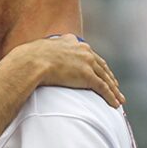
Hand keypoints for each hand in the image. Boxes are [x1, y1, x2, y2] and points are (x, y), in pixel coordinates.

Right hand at [6, 34, 123, 106]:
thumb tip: (29, 57)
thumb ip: (41, 52)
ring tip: (119, 99)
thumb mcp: (36, 50)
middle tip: (115, 86)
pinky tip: (115, 104)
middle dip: (109, 77)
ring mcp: (86, 64)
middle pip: (101, 66)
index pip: (88, 54)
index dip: (96, 64)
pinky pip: (103, 88)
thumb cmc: (27, 58)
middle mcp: (83, 51)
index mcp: (71, 43)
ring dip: (114, 90)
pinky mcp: (87, 76)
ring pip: (106, 78)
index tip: (100, 70)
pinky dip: (111, 97)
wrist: (30, 62)